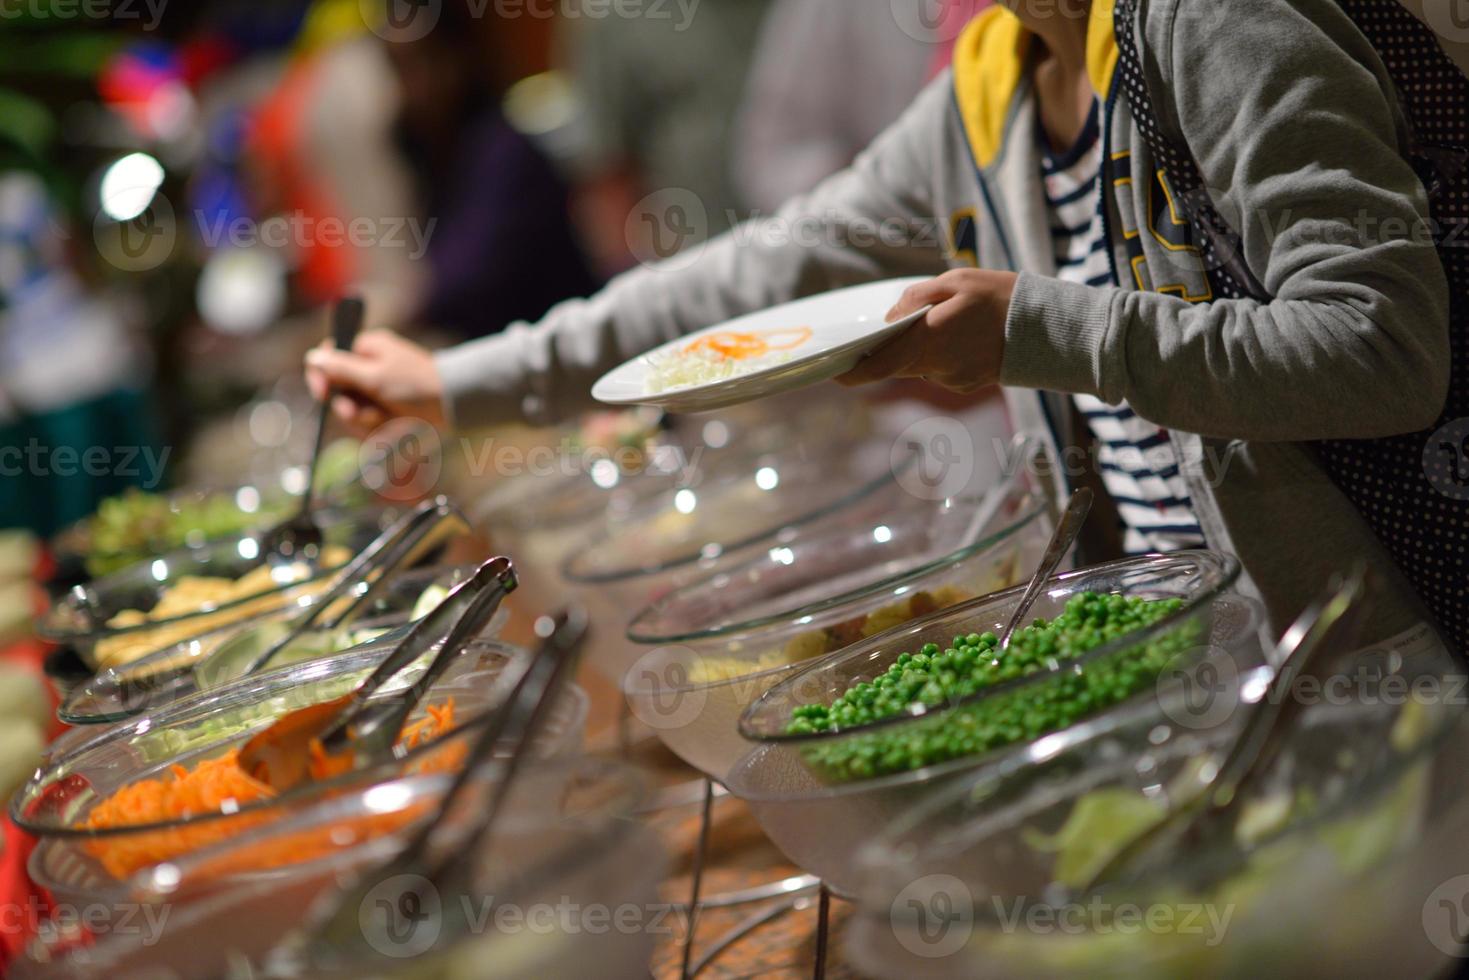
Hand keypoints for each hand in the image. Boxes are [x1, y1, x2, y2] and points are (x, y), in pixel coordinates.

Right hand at [304, 330, 446, 434]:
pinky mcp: (387, 409)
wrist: (455, 406)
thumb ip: (341, 368)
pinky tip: (392, 426)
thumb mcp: (375, 376)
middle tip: (362, 413)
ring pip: (352, 411)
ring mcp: (378, 389)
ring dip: (364, 420)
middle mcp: (369, 366)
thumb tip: (312, 357)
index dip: (321, 376)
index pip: (328, 356)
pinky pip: (368, 423)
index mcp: (367, 347)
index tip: (324, 394)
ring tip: (385, 419)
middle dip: (348, 407)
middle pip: (337, 390)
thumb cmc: (417, 385)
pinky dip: (377, 428)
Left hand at [836, 269, 1014, 391]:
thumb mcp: (955, 282)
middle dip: (887, 352)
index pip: (879, 366)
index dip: (854, 373)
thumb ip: (916, 298)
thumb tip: (890, 317)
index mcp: (929, 339)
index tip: (836, 373)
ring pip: (919, 368)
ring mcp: (953, 379)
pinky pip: (941, 371)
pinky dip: (940, 356)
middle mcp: (936, 366)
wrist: (1046, 327)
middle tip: (886, 333)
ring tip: (939, 324)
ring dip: (918, 350)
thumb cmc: (998, 297)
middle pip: (897, 366)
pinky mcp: (967, 384)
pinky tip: (960, 337)